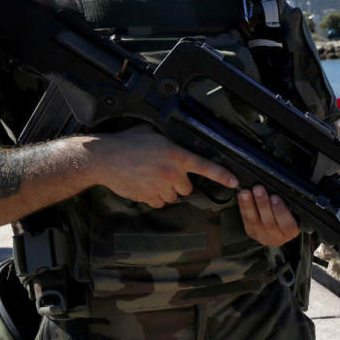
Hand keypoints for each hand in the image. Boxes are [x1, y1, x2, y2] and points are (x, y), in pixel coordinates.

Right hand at [89, 124, 238, 207]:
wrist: (104, 159)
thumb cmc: (127, 143)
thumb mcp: (154, 135)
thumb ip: (172, 144)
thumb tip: (181, 147)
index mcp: (176, 155)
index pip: (205, 166)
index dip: (222, 175)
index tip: (235, 182)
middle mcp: (171, 173)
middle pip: (187, 188)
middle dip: (178, 183)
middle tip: (163, 172)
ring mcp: (160, 187)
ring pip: (173, 197)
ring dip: (166, 191)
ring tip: (151, 177)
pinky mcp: (149, 197)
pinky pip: (159, 203)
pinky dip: (154, 197)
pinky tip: (144, 185)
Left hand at [238, 185, 299, 245]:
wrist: (278, 223)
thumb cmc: (289, 214)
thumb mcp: (292, 209)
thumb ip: (288, 202)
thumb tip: (280, 190)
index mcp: (291, 232)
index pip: (287, 226)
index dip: (281, 211)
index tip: (275, 197)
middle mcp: (277, 238)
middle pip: (269, 224)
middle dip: (263, 204)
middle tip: (258, 190)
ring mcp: (263, 237)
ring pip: (255, 222)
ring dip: (249, 205)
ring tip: (246, 193)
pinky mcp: (252, 233)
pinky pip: (246, 221)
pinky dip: (243, 207)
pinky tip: (241, 197)